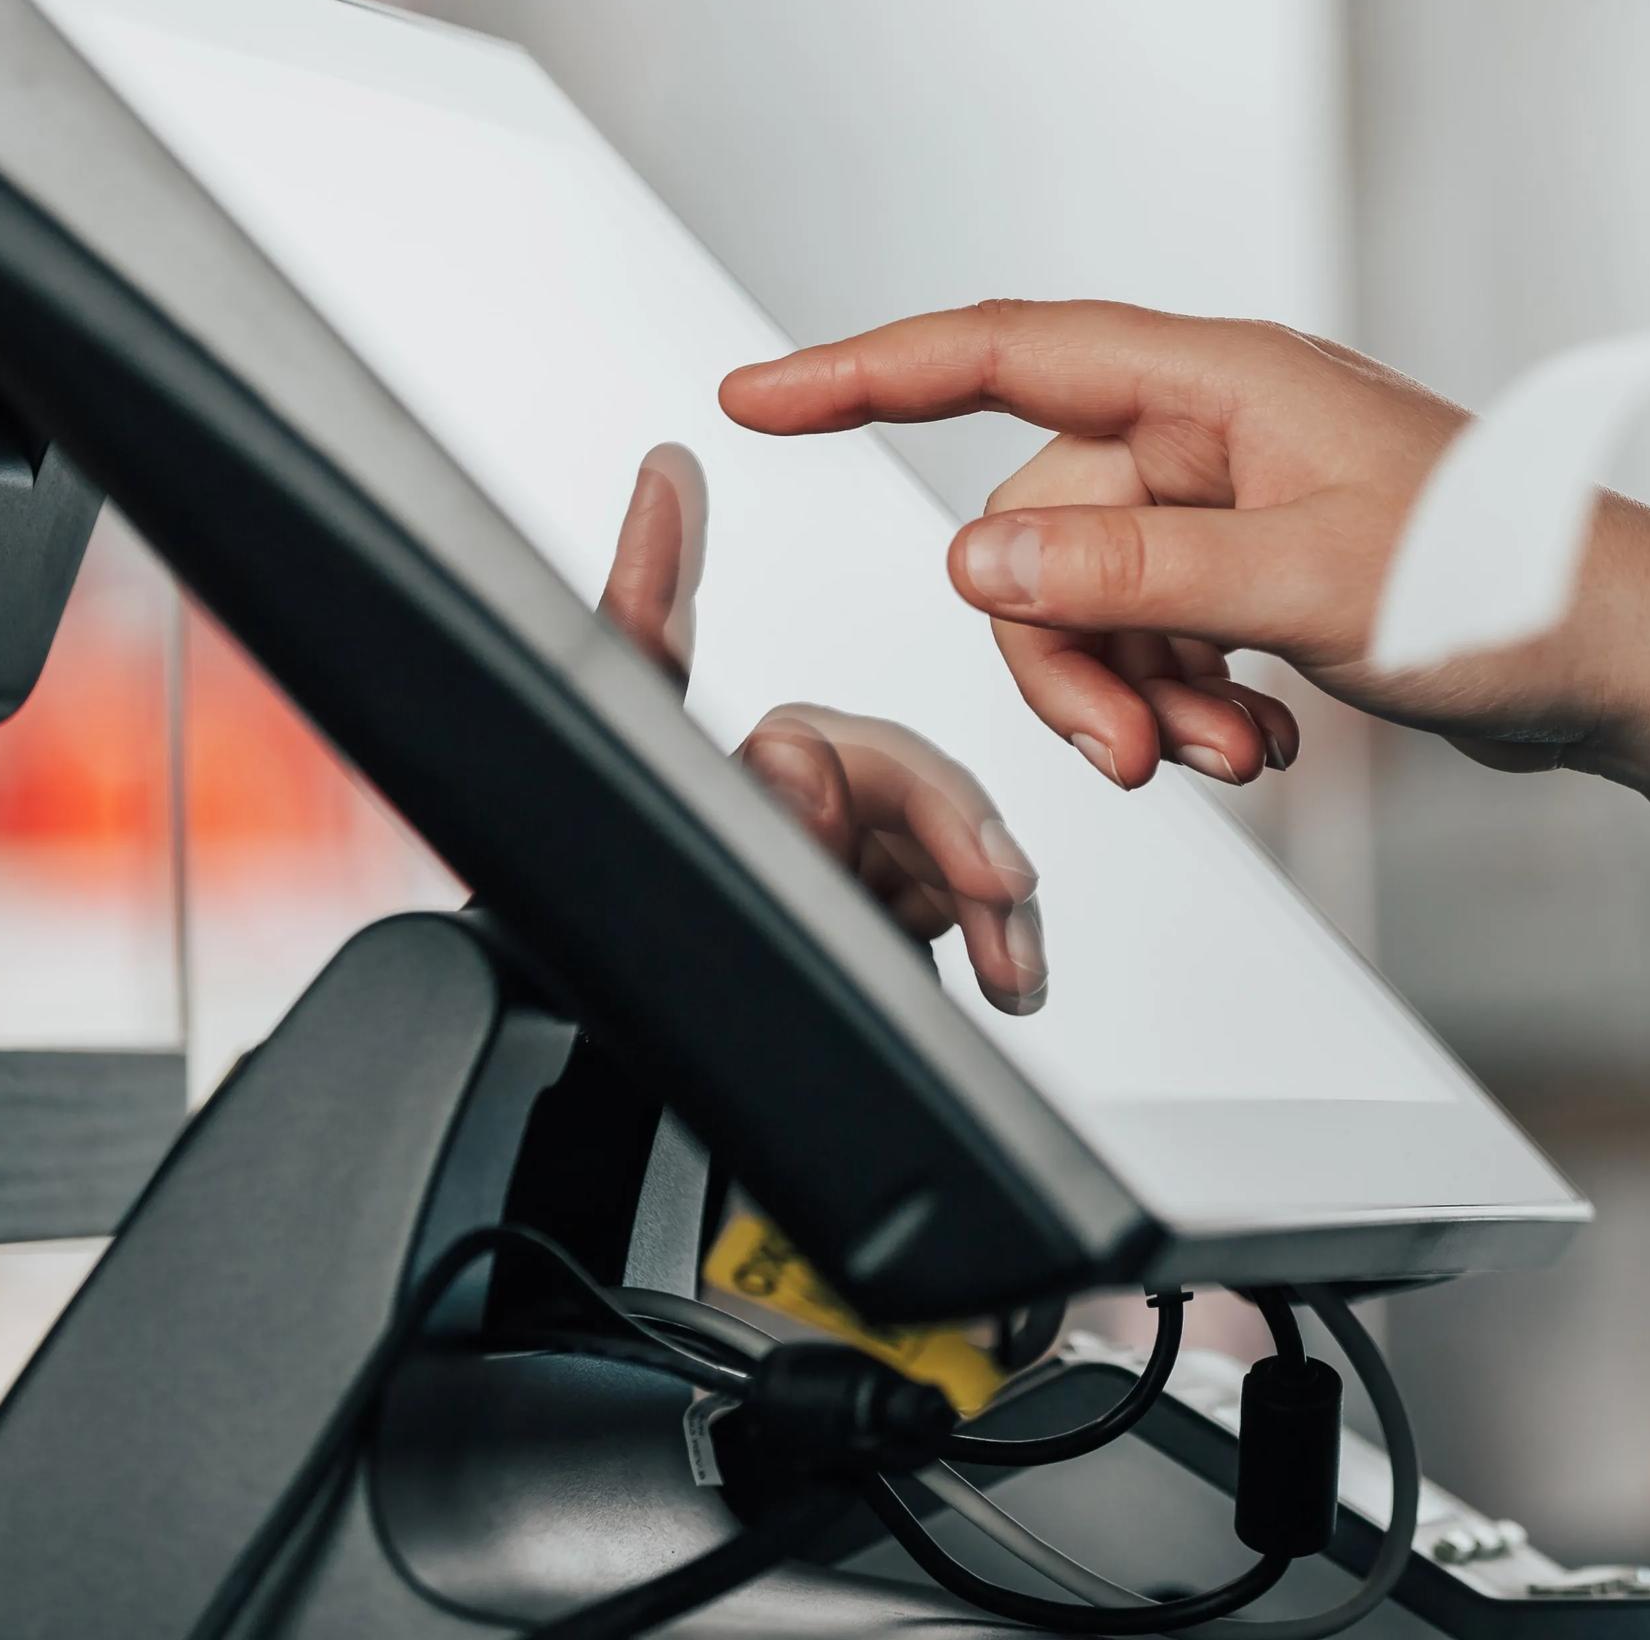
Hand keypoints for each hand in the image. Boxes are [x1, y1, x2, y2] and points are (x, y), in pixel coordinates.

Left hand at [598, 442, 1046, 1011]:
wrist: (652, 1170)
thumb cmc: (641, 1036)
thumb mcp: (690, 894)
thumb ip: (724, 779)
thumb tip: (749, 646)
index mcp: (685, 792)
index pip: (663, 660)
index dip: (657, 567)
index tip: (665, 481)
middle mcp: (748, 813)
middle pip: (870, 761)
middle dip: (939, 816)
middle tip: (988, 882)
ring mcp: (816, 869)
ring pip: (925, 832)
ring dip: (983, 887)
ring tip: (1007, 953)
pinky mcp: (873, 925)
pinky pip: (949, 902)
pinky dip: (991, 933)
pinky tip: (1007, 972)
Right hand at [720, 301, 1616, 785]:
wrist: (1626, 661)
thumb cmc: (1513, 586)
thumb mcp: (1305, 587)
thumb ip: (1135, 577)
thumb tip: (979, 566)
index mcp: (1219, 382)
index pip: (1000, 353)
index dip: (867, 371)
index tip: (758, 396)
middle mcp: (1215, 427)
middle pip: (1039, 526)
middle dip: (1066, 650)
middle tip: (1133, 748)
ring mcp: (1239, 502)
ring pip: (1094, 597)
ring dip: (1133, 691)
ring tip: (1226, 754)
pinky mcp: (1263, 574)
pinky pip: (1158, 634)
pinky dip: (1183, 701)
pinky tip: (1260, 745)